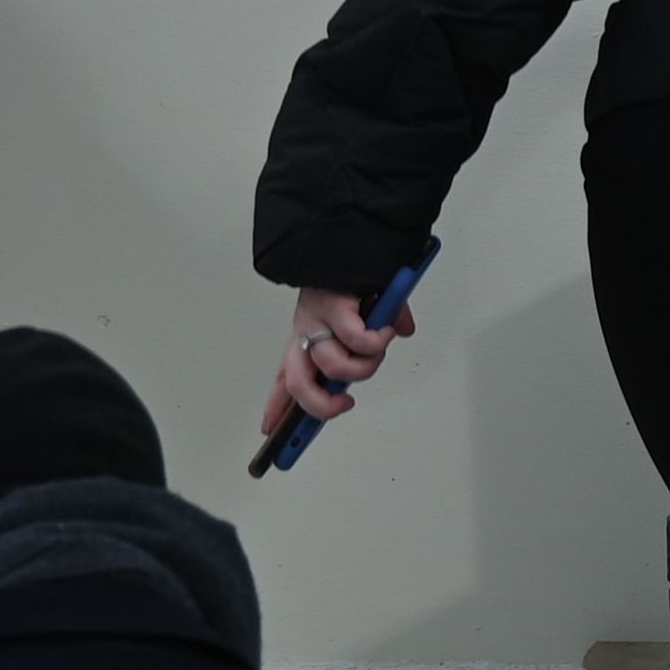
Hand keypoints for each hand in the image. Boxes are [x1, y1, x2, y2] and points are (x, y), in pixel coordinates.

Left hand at [266, 285, 414, 447]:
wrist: (350, 237)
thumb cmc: (354, 274)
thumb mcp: (362, 310)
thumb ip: (376, 330)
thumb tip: (399, 331)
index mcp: (307, 337)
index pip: (285, 377)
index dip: (277, 407)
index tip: (270, 432)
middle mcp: (308, 332)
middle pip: (299, 384)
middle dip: (322, 405)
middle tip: (344, 403)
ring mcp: (319, 320)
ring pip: (333, 367)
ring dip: (362, 366)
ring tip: (375, 348)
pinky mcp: (336, 307)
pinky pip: (358, 340)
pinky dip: (376, 341)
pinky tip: (384, 327)